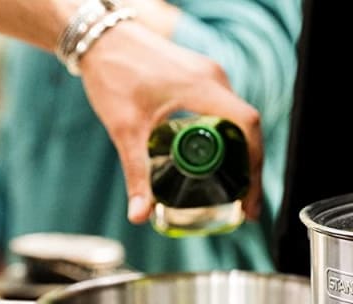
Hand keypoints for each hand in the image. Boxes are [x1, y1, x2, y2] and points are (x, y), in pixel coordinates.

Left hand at [77, 20, 263, 223]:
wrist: (99, 39)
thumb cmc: (112, 75)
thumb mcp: (125, 130)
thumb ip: (136, 174)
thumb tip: (139, 216)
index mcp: (203, 87)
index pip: (246, 126)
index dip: (254, 166)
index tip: (249, 198)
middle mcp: (213, 79)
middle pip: (247, 128)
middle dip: (249, 168)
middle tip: (244, 204)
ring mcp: (209, 75)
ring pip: (237, 119)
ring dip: (238, 153)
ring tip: (234, 189)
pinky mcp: (200, 76)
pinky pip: (225, 109)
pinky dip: (227, 137)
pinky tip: (217, 161)